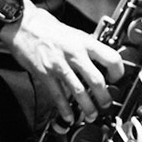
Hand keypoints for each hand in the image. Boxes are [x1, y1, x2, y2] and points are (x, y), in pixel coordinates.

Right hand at [5, 8, 124, 122]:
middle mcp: (75, 54)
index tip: (116, 80)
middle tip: (106, 105)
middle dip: (104, 97)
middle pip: (97, 80)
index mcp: (86, 43)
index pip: (112, 59)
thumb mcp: (76, 34)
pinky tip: (69, 116)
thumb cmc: (49, 29)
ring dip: (87, 107)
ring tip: (92, 115)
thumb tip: (102, 64)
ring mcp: (59, 65)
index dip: (118, 72)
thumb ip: (89, 49)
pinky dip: (64, 109)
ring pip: (79, 91)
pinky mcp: (44, 74)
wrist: (24, 25)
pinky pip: (57, 95)